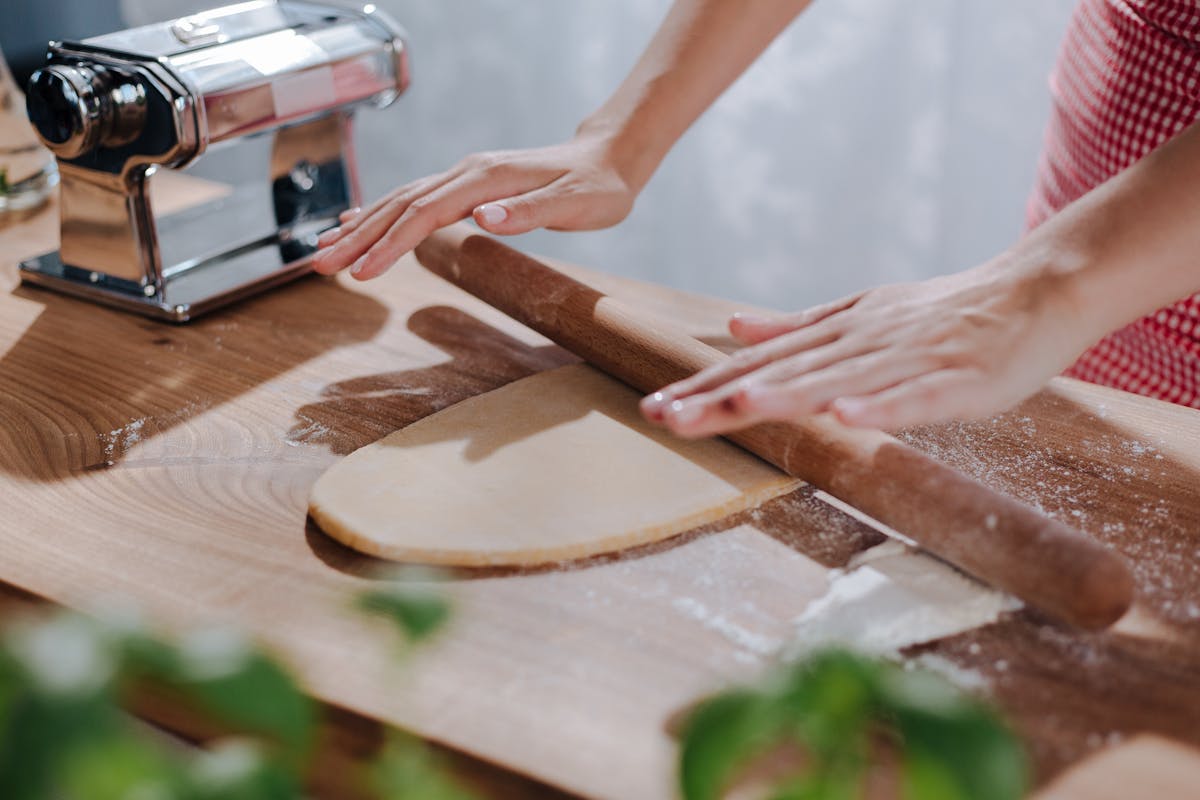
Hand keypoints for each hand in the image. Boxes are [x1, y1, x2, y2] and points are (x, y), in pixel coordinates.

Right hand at [311, 132, 638, 279]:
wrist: (608, 159)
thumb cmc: (597, 188)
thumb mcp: (575, 205)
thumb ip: (529, 212)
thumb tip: (483, 218)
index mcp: (487, 179)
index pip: (426, 214)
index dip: (391, 244)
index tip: (362, 272)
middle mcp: (468, 172)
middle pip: (401, 205)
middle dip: (359, 238)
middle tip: (320, 266)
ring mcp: (465, 177)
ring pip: (402, 201)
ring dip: (362, 227)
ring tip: (324, 252)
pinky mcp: (469, 185)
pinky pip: (414, 199)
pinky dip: (382, 213)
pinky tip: (358, 222)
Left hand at [641, 258, 1096, 432]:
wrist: (1034, 290)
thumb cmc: (944, 311)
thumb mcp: (860, 312)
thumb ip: (797, 326)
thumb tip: (733, 327)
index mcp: (837, 332)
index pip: (760, 365)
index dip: (707, 386)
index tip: (654, 408)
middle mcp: (862, 342)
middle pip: (785, 375)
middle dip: (723, 398)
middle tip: (664, 417)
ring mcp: (910, 359)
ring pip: (840, 381)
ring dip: (788, 395)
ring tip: (737, 408)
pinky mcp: (960, 380)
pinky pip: (917, 398)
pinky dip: (883, 407)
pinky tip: (847, 417)